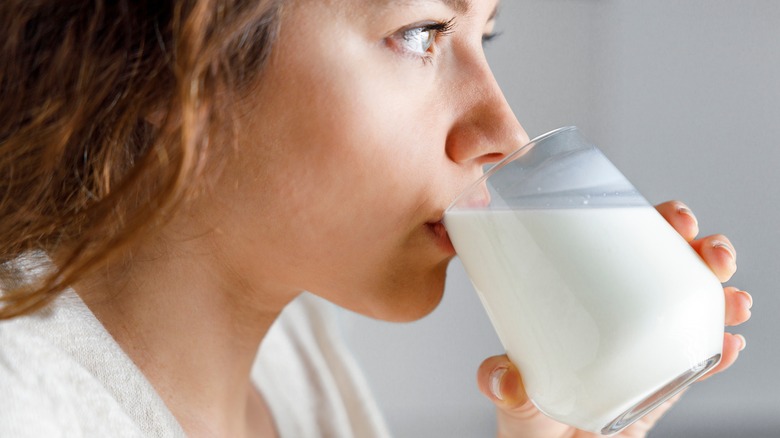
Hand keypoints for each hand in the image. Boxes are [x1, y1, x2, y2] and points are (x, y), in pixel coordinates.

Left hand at [476, 201, 751, 437]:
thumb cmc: (533, 419)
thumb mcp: (515, 398)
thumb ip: (505, 388)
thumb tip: (502, 378)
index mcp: (586, 301)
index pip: (620, 250)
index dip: (652, 225)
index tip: (672, 218)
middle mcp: (620, 318)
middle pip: (666, 270)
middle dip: (699, 252)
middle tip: (709, 252)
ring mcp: (648, 349)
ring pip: (691, 309)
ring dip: (720, 297)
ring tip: (733, 300)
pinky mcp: (666, 385)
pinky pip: (698, 361)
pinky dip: (717, 351)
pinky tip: (729, 344)